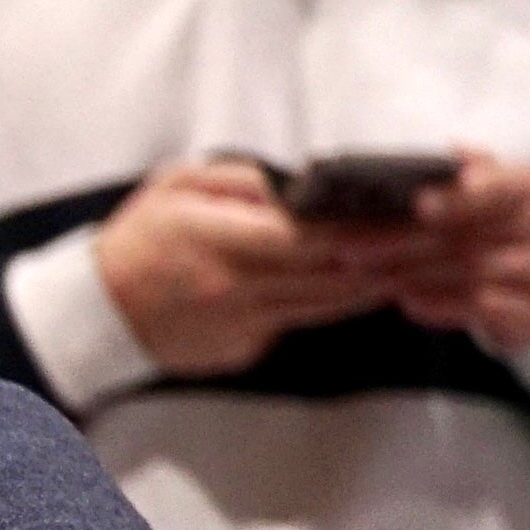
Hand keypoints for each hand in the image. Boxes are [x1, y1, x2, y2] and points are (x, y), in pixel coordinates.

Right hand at [95, 159, 394, 377]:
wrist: (93, 311)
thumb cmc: (135, 240)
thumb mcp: (177, 185)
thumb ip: (241, 179)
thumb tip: (298, 187)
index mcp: (219, 240)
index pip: (313, 236)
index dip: (368, 229)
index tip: (410, 214)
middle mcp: (236, 288)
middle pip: (333, 276)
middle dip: (389, 257)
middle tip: (436, 240)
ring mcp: (241, 325)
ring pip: (326, 306)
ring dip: (372, 285)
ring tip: (412, 262)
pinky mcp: (241, 350)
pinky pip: (294, 324)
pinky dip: (327, 305)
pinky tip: (352, 287)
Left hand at [357, 151, 529, 358]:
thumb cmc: (489, 222)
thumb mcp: (478, 190)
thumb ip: (453, 174)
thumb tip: (435, 153)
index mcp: (527, 185)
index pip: (497, 185)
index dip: (457, 197)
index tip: (419, 206)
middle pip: (470, 233)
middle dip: (404, 242)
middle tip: (352, 250)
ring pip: (474, 271)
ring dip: (416, 275)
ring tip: (369, 276)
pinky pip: (484, 307)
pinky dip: (442, 305)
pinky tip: (408, 302)